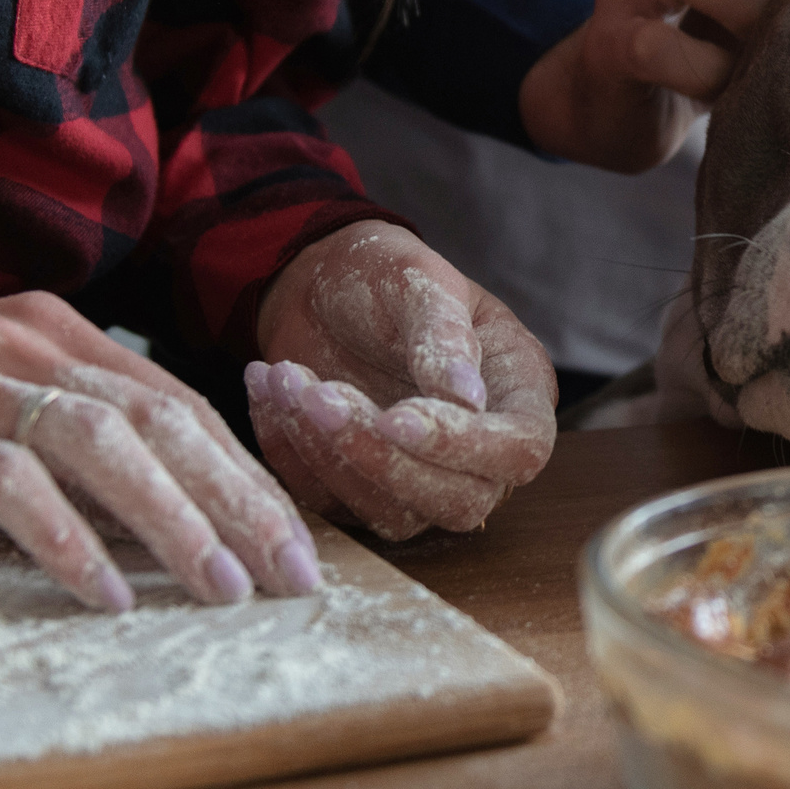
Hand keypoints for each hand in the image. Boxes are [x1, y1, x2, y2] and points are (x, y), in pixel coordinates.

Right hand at [0, 291, 321, 611]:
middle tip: (289, 571)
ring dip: (172, 520)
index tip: (296, 538)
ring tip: (222, 585)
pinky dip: (64, 538)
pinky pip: (6, 481)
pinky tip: (104, 589)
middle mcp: (24, 342)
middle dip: (236, 499)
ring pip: (99, 443)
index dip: (243, 471)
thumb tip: (178, 507)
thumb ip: (77, 432)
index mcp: (59, 331)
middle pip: (158, 419)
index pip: (177, 403)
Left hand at [248, 221, 556, 539]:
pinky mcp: (362, 490)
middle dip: (383, 457)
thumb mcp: (419, 283)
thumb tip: (468, 397)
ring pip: (394, 515)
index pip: (520, 448)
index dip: (464, 446)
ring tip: (286, 380)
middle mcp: (481, 449)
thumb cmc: (385, 273)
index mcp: (518, 390)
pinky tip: (269, 392)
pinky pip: (331, 505)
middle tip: (320, 396)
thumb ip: (445, 337)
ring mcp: (423, 477)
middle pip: (460, 500)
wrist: (322, 283)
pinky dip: (291, 455)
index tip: (396, 416)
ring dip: (329, 456)